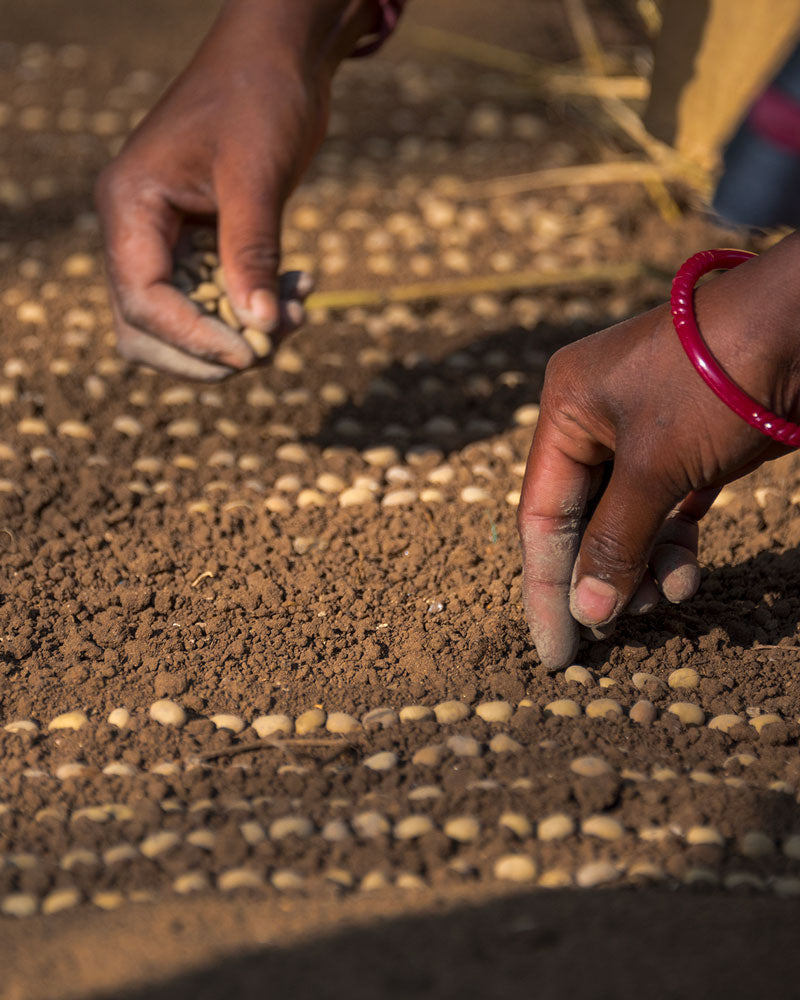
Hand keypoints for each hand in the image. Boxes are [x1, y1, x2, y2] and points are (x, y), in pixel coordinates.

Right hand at [95, 0, 376, 379]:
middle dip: (209, 350)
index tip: (252, 353)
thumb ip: (253, 253)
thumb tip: (260, 330)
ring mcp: (168, 241)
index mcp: (130, 207)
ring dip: (241, 331)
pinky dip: (258, 307)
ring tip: (298, 310)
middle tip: (271, 347)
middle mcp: (138, 230)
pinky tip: (302, 286)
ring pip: (186, 323)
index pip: (143, 303)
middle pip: (148, 330)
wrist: (280, 58)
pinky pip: (220, 300)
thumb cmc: (259, 96)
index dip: (194, 339)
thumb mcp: (255, 175)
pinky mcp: (202, 245)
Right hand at [517, 234, 799, 668]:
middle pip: (582, 518)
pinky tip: (685, 576)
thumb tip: (590, 615)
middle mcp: (597, 418)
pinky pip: (665, 504)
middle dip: (601, 576)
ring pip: (627, 516)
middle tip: (616, 633)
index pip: (541, 515)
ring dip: (643, 564)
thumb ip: (616, 543)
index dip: (545, 587)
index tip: (555, 652)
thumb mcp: (656, 467)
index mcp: (567, 410)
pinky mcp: (690, 439)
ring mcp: (646, 426)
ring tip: (668, 597)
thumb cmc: (716, 381)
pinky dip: (672, 542)